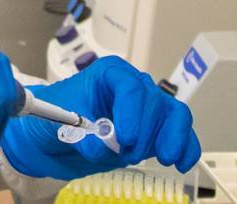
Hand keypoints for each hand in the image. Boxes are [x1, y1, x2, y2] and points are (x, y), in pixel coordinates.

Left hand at [0, 56, 200, 179]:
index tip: (125, 137)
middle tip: (128, 153)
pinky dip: (185, 147)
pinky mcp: (153, 132)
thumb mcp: (57, 120)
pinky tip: (182, 162)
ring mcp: (146, 109)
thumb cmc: (53, 118)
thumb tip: (98, 146)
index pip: (130, 87)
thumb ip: (78, 133)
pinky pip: (179, 133)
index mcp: (109, 74)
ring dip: (171, 138)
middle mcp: (132, 87)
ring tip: (162, 157)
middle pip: (154, 102)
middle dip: (145, 132)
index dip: (132, 112)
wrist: (51, 139)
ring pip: (173, 115)